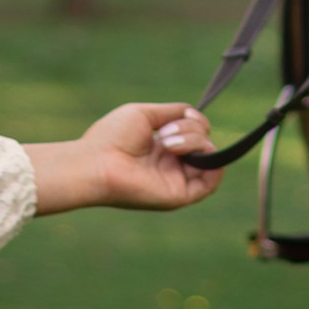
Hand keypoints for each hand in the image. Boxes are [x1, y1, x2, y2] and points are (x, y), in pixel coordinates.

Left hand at [25, 103, 222, 214]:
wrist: (96, 163)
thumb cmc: (112, 137)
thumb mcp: (146, 115)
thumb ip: (174, 112)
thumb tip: (195, 114)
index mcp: (162, 147)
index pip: (195, 132)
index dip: (196, 120)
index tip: (184, 113)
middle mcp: (172, 164)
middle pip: (204, 141)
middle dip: (192, 128)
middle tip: (164, 133)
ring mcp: (176, 179)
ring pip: (209, 156)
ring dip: (195, 141)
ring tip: (167, 142)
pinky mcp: (179, 195)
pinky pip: (211, 181)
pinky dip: (212, 162)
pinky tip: (189, 151)